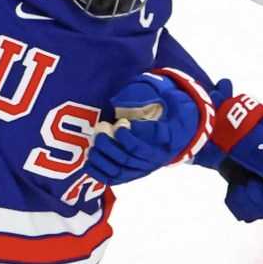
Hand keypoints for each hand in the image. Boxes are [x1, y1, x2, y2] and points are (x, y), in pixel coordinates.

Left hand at [84, 70, 211, 185]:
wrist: (174, 139)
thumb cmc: (167, 117)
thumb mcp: (172, 104)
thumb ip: (159, 96)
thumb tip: (143, 84)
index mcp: (167, 141)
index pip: (149, 141)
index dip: (133, 136)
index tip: (121, 124)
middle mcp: (155, 159)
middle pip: (130, 158)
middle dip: (111, 146)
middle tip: (99, 133)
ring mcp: (143, 169)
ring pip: (120, 170)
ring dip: (103, 159)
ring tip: (92, 146)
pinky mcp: (132, 175)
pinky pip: (115, 179)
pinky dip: (100, 173)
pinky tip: (88, 163)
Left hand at [208, 79, 262, 221]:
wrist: (193, 126)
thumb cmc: (222, 129)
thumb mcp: (248, 143)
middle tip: (247, 189)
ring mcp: (262, 172)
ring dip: (251, 203)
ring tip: (236, 190)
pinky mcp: (246, 181)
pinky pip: (252, 206)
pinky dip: (241, 204)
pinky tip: (232, 193)